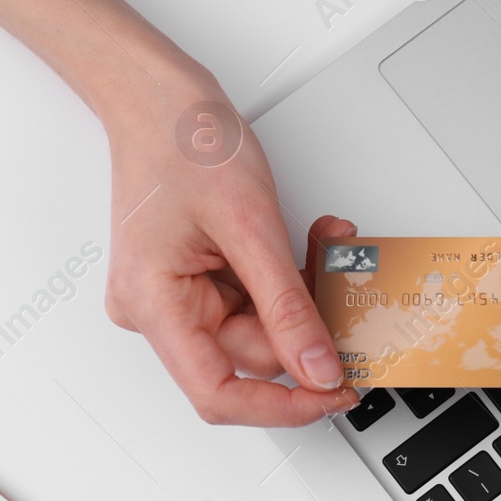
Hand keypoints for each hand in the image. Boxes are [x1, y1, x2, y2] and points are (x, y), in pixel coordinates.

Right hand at [100, 63, 359, 425]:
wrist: (156, 94)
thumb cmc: (182, 140)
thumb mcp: (251, 224)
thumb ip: (288, 306)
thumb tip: (318, 369)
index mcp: (152, 303)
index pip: (217, 393)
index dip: (281, 406)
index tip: (334, 394)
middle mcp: (156, 310)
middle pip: (248, 355)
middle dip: (305, 324)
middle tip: (348, 292)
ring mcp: (175, 296)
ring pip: (259, 326)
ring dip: (302, 293)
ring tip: (327, 245)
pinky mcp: (195, 280)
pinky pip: (253, 299)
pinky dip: (287, 278)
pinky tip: (308, 245)